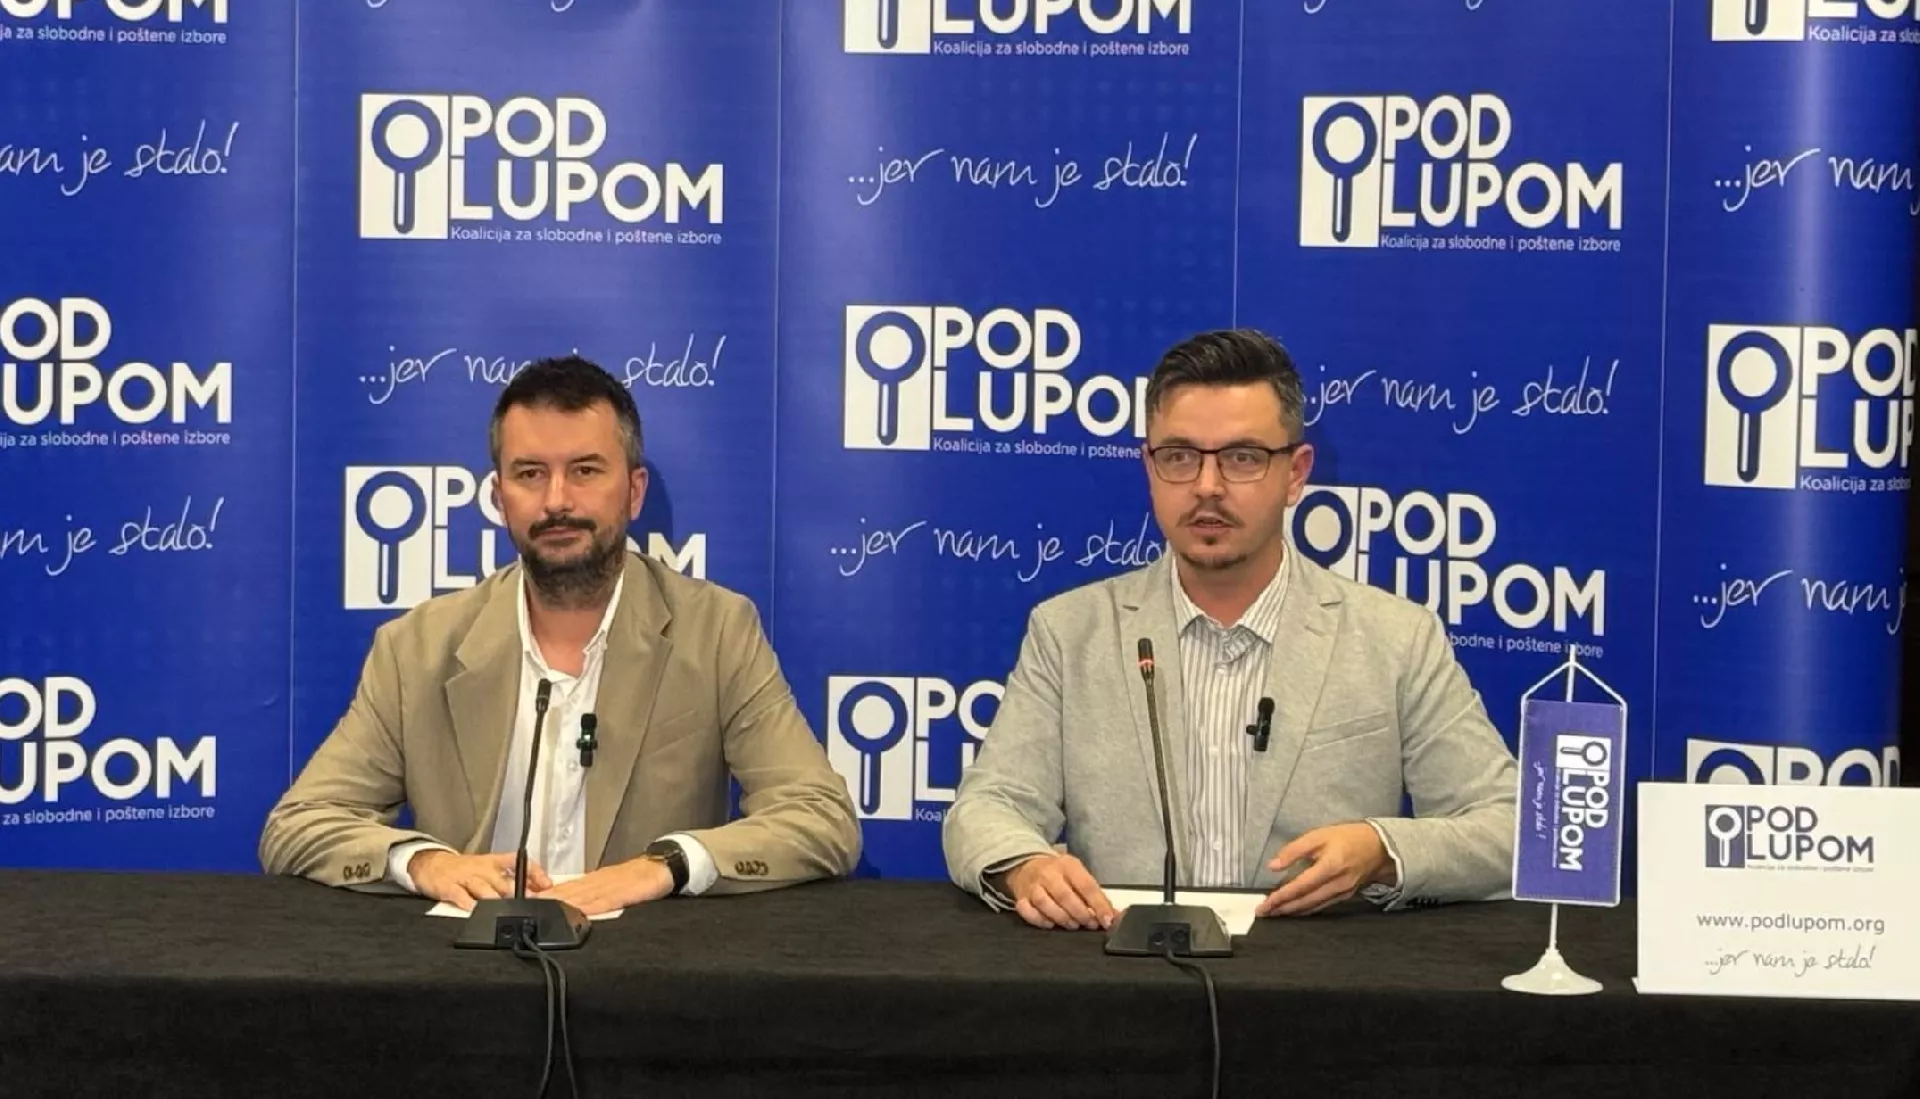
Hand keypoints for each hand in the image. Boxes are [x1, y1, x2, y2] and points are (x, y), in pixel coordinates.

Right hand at [410, 850, 550, 910]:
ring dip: (495, 898)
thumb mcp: (486, 868)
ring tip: (504, 908)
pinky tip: (473, 909)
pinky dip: (467, 903)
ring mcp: (466, 878)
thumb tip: (536, 891)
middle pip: (503, 881)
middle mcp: (482, 869)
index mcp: (493, 862)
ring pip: (483, 887)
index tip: (548, 884)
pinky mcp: (449, 887)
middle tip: (530, 903)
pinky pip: (460, 895)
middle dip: (518, 893)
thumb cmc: (463, 869)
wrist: (431, 864)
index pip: (519, 861)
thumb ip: (508, 879)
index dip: (534, 872)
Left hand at [533, 856, 674, 916]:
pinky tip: (577, 912)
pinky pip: (603, 902)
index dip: (547, 893)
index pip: (567, 887)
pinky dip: (589, 907)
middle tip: (529, 904)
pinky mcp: (623, 894)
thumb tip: (579, 906)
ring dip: (562, 902)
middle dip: (548, 898)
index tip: (529, 899)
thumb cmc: (640, 878)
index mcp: (595, 880)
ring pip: (581, 895)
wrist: (662, 867)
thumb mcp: (615, 884)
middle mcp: (598, 882)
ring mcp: (610, 887)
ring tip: (544, 907)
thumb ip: (597, 894)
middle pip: (569, 891)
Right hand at [1001, 853, 1116, 930]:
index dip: (1099, 905)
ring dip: (1062, 918)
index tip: (1107, 920)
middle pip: (1066, 896)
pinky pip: (1027, 911)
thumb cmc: (1057, 873)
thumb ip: (1095, 895)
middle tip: (1091, 924)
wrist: (1026, 865)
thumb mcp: (1078, 875)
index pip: (1086, 885)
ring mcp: (1032, 886)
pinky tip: (1051, 924)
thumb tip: (1115, 915)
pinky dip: (1040, 920)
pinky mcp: (1020, 897)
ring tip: (1073, 925)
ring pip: (1045, 903)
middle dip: (1081, 914)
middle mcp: (1048, 874)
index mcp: (1068, 865)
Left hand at [1256, 822, 1393, 916]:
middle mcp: (1337, 884)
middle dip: (1283, 908)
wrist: (1379, 847)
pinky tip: (1296, 909)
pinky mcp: (1345, 896)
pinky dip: (1306, 909)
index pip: (1299, 886)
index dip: (1280, 897)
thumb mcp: (1318, 835)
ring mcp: (1342, 892)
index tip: (1264, 905)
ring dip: (1293, 911)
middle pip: (1305, 901)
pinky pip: (1322, 905)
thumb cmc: (1348, 837)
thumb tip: (1273, 866)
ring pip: (1313, 906)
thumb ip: (1294, 850)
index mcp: (1330, 866)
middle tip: (1264, 913)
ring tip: (1275, 913)